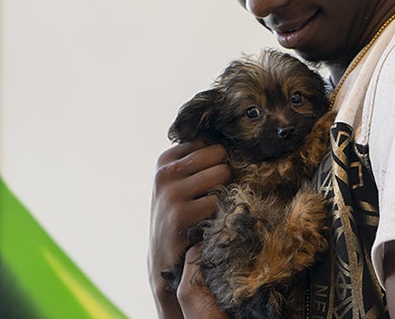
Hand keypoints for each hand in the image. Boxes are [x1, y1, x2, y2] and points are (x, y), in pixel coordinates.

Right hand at [149, 139, 230, 317]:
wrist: (164, 255)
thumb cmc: (180, 211)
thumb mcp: (179, 180)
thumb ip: (198, 158)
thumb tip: (230, 139)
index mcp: (165, 160)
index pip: (209, 142)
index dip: (218, 159)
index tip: (211, 176)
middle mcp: (165, 174)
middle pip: (219, 154)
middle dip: (225, 171)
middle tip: (215, 192)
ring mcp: (172, 194)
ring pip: (222, 174)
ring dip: (225, 190)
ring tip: (213, 205)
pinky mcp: (182, 216)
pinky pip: (220, 201)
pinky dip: (221, 210)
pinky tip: (210, 220)